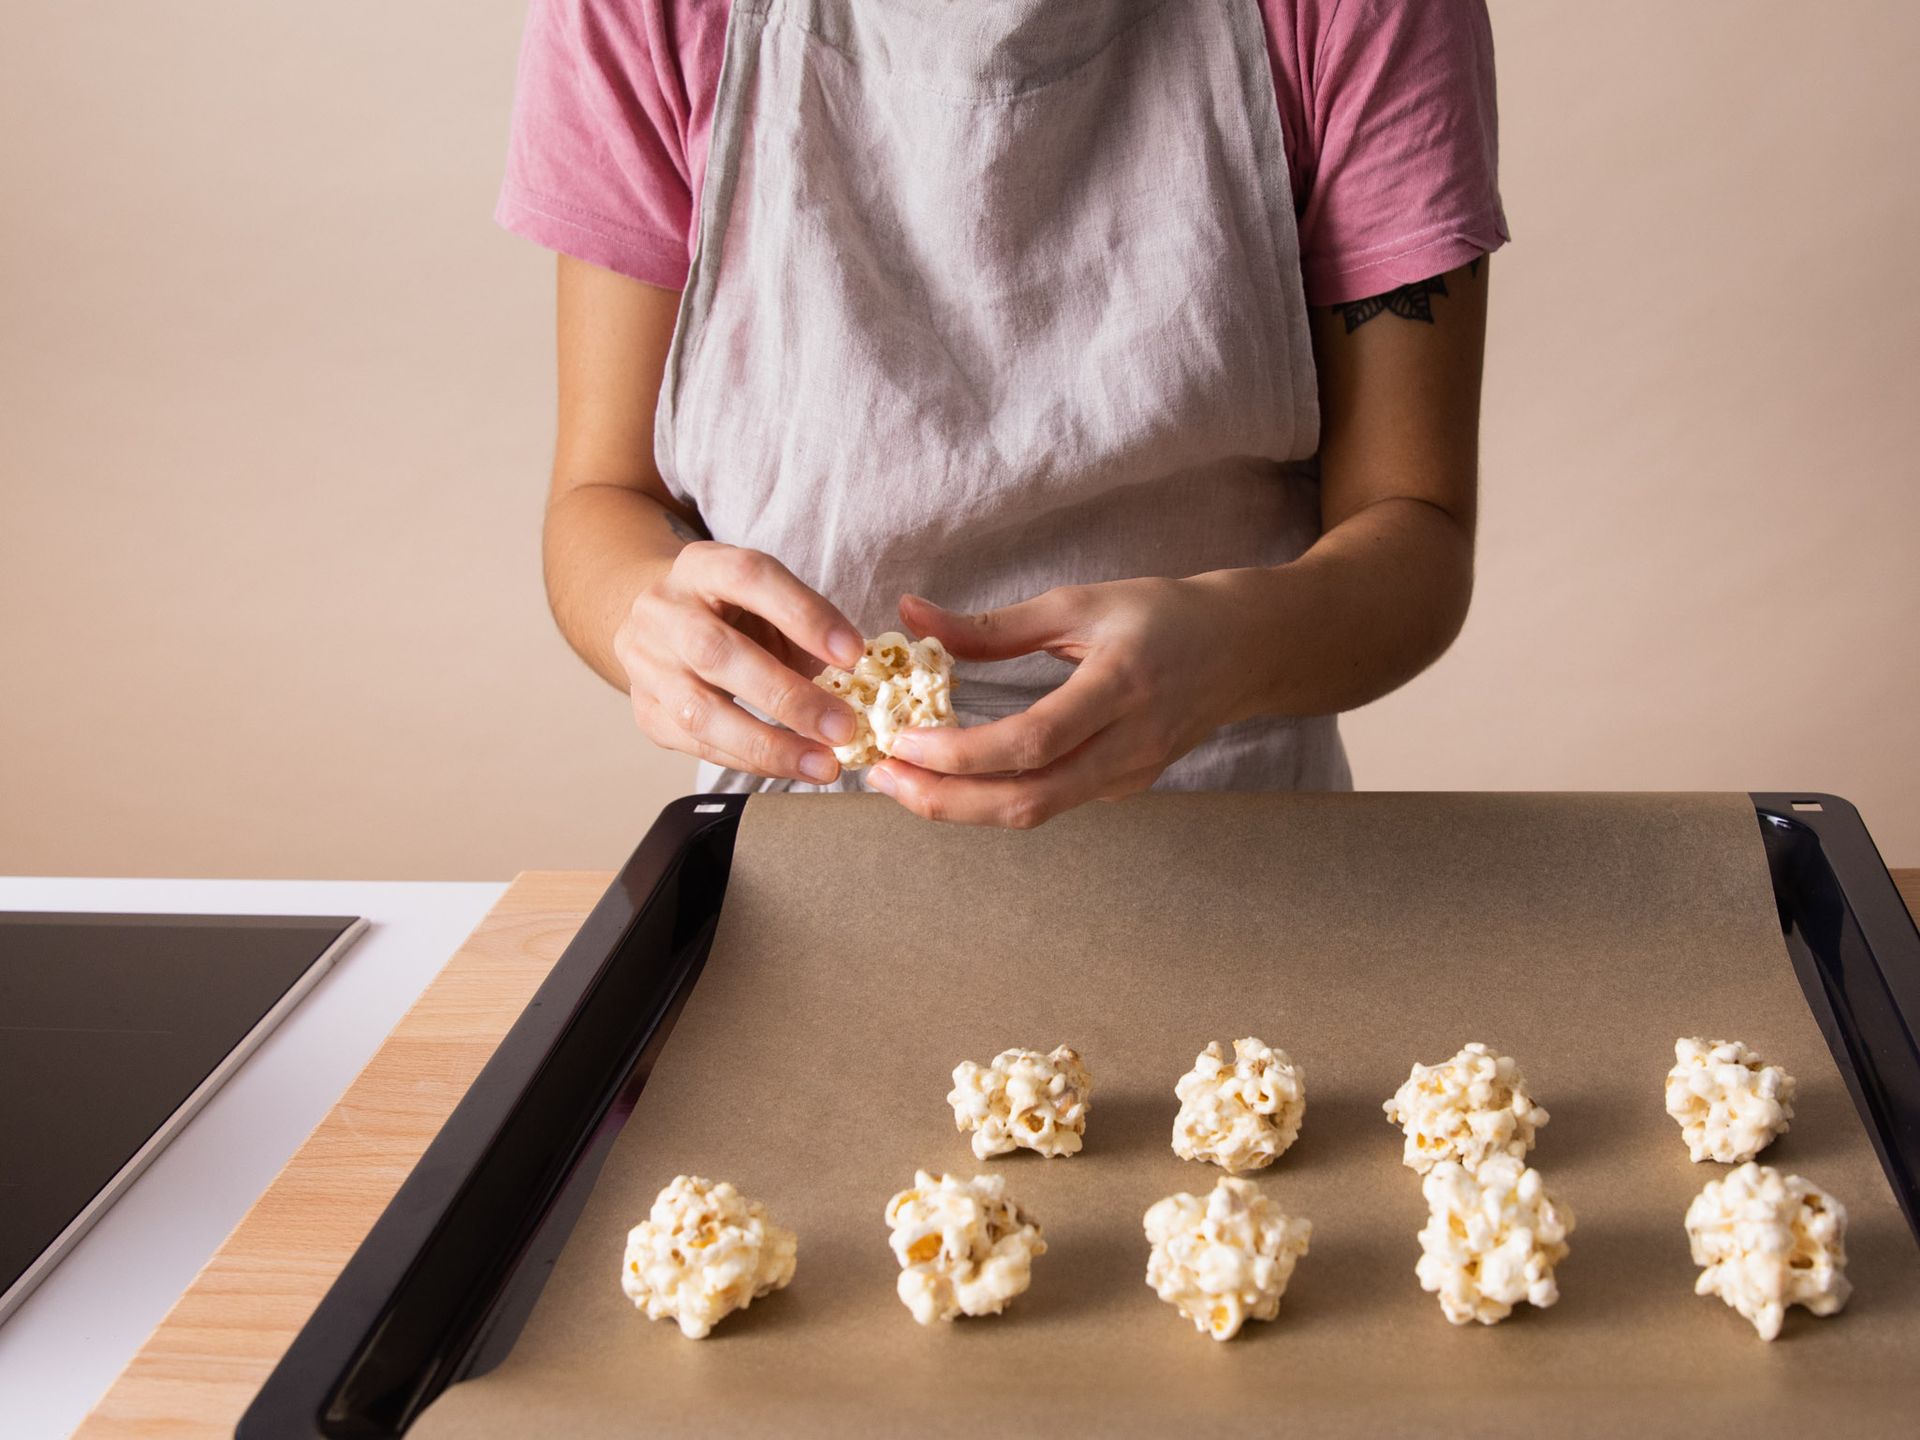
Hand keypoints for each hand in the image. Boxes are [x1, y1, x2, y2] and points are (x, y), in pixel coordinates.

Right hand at [616, 541, 865, 781]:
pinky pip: (697, 745)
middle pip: (718, 652)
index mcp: (702, 566)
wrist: (659, 622)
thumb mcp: (766, 599)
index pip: (750, 578)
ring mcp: (646, 663)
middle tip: (842, 727)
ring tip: (822, 765)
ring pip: (700, 711)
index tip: (853, 653)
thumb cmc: (730, 612)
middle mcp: (664, 611)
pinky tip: (790, 767)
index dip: (804, 615)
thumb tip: (860, 675)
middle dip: (788, 697)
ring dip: (769, 745)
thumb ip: (806, 626)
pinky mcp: (645, 711)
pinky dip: (750, 761)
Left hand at [867, 579, 1253, 827]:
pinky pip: (1048, 802)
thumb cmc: (1162, 615)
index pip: (1033, 741)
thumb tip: (910, 616)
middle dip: (944, 799)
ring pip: (1034, 813)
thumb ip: (992, 625)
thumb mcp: (1079, 603)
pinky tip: (949, 776)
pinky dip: (990, 797)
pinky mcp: (1121, 788)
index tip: (902, 738)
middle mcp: (1128, 744)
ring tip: (901, 780)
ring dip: (959, 806)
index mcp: (1121, 686)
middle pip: (1028, 799)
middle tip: (880, 776)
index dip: (962, 752)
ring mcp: (1128, 775)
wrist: (1242, 651)